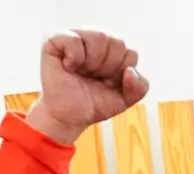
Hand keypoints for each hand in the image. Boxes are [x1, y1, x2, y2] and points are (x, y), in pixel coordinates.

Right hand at [27, 30, 149, 145]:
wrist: (68, 117)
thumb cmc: (93, 104)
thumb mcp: (124, 99)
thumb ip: (139, 87)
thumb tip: (130, 71)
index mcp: (112, 50)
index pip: (130, 53)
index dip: (120, 73)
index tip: (107, 83)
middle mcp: (94, 39)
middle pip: (117, 42)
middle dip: (108, 68)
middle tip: (93, 77)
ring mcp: (74, 37)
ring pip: (99, 36)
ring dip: (93, 62)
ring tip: (82, 71)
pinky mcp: (54, 40)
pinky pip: (73, 39)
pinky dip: (74, 57)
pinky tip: (69, 67)